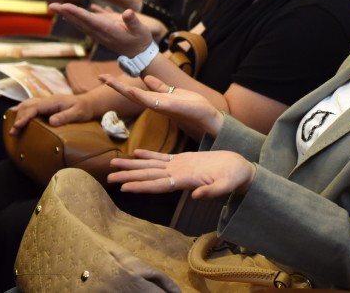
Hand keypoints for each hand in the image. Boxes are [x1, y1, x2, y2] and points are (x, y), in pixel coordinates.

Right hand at [8, 93, 92, 133]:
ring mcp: (47, 102)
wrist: (90, 103)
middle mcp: (48, 100)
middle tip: (13, 132)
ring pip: (28, 104)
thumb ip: (65, 117)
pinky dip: (23, 111)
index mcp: (54, 101)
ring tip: (12, 127)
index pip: (35, 107)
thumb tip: (51, 121)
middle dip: (18, 117)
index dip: (25, 116)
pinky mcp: (47, 105)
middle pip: (28, 105)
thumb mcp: (78, 114)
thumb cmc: (85, 109)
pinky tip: (16, 117)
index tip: (17, 126)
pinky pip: (31, 106)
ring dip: (19, 114)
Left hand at [49, 3, 151, 55]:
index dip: (77, 13)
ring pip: (80, 23)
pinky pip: (85, 24)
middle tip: (51, 6)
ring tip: (55, 7)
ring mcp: (99, 34)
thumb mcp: (141, 30)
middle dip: (66, 13)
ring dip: (67, 15)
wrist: (139, 53)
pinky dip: (75, 18)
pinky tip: (68, 14)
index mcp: (109, 31)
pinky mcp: (101, 32)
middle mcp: (101, 33)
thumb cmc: (141, 39)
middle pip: (80, 22)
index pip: (90, 20)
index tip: (65, 6)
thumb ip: (133, 21)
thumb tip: (128, 12)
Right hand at [101, 74, 224, 138]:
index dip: (118, 84)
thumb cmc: (193, 106)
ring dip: (125, 90)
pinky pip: (155, 101)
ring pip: (140, 98)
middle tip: (99, 76)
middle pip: (131, 94)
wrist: (208, 117)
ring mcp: (162, 106)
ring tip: (109, 81)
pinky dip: (144, 97)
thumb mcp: (174, 93)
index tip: (103, 76)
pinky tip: (134, 91)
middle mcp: (156, 104)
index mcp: (156, 99)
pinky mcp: (172, 107)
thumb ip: (160, 87)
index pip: (133, 91)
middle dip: (115, 86)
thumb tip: (146, 77)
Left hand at [108, 149, 256, 198]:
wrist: (241, 171)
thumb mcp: (227, 184)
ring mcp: (180, 167)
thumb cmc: (236, 177)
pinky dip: (149, 155)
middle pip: (149, 176)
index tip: (124, 188)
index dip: (141, 186)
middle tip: (108, 177)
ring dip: (132, 166)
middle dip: (129, 176)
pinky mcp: (184, 160)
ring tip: (114, 164)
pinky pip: (163, 157)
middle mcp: (178, 175)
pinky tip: (135, 153)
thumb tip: (196, 196)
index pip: (159, 185)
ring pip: (151, 167)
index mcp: (186, 180)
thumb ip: (212, 191)